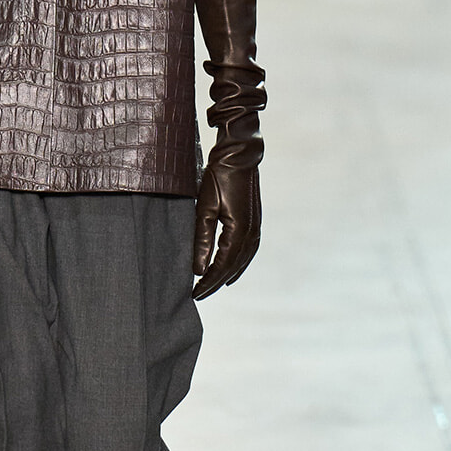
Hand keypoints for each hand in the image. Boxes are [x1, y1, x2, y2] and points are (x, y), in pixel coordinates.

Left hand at [192, 156, 260, 300]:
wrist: (239, 156)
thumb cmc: (219, 178)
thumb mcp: (205, 208)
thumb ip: (202, 240)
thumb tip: (199, 270)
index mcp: (239, 232)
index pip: (221, 266)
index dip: (208, 282)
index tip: (194, 294)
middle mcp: (251, 233)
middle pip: (232, 268)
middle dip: (215, 282)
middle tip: (199, 294)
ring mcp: (255, 228)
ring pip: (242, 261)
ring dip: (227, 275)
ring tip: (213, 286)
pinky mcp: (254, 222)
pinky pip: (247, 251)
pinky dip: (237, 264)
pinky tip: (231, 268)